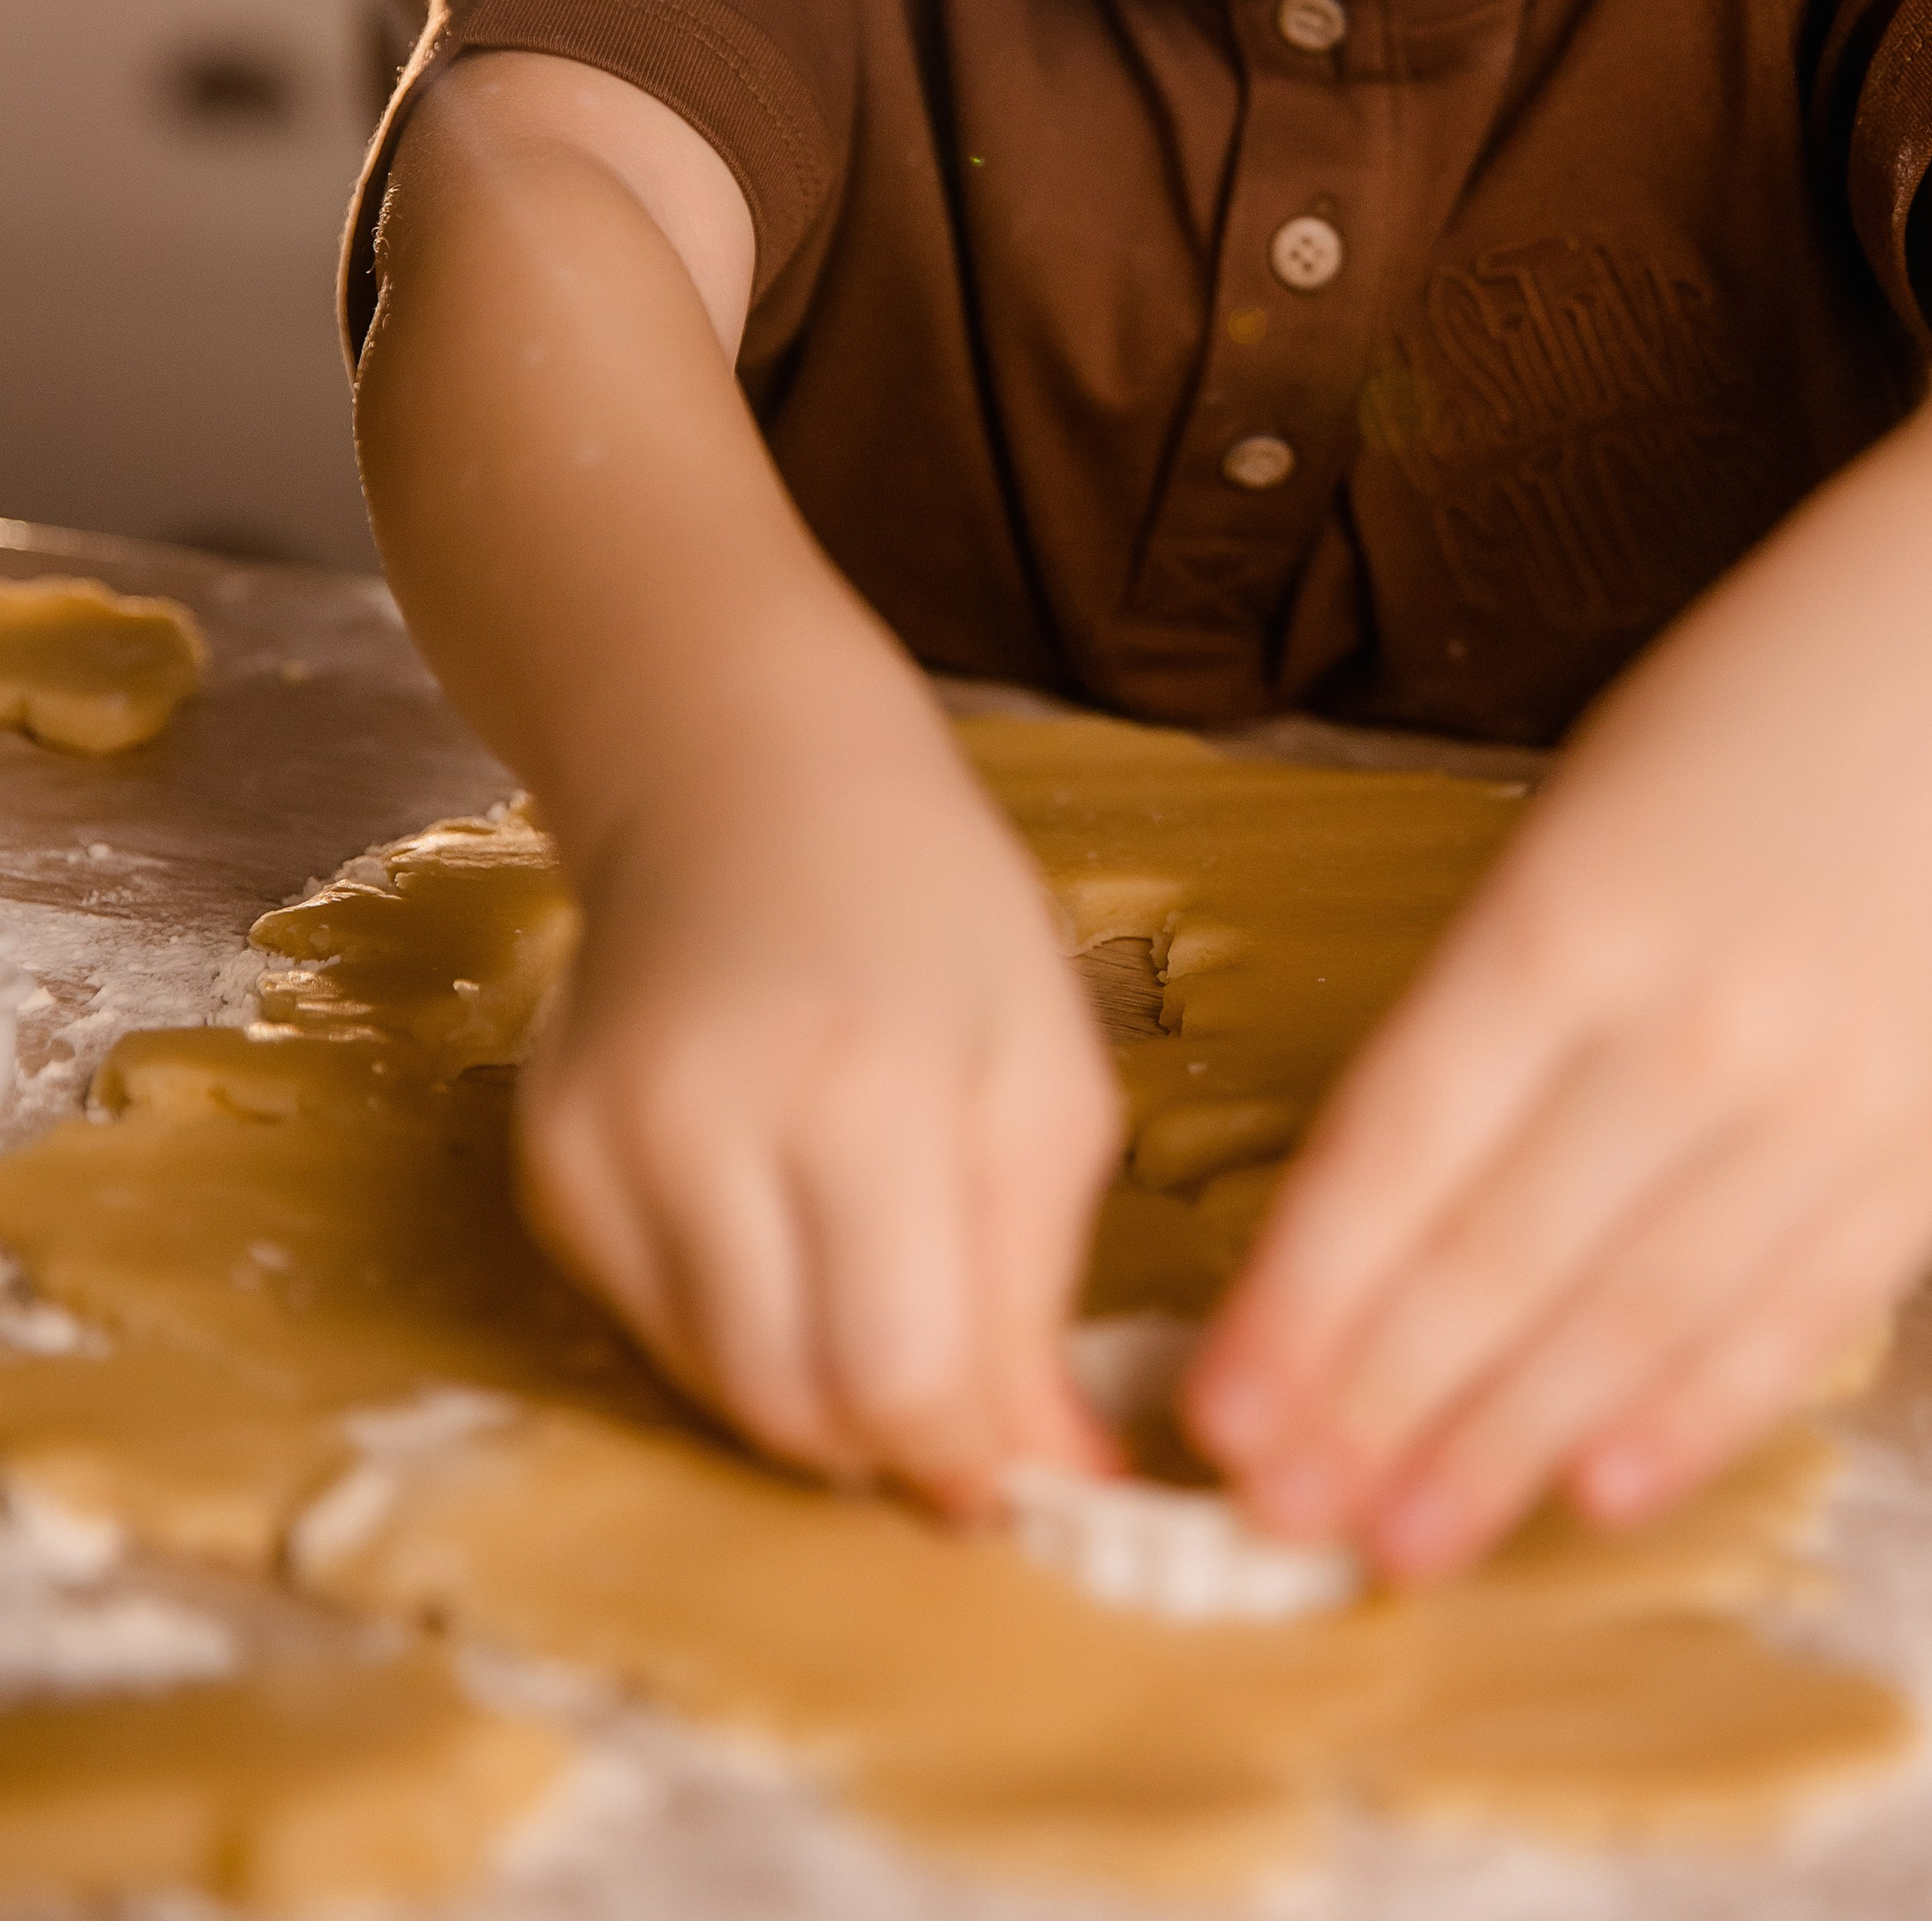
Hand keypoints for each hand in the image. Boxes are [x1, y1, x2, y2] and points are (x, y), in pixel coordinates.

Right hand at [516, 655, 1122, 1514]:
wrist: (741, 778)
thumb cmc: (933, 915)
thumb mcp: (1045, 1076)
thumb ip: (1039, 1290)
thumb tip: (1052, 1485)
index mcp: (865, 1089)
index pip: (899, 1375)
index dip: (960, 1455)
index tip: (1011, 1469)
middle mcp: (707, 1122)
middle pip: (794, 1407)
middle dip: (887, 1438)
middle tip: (950, 1390)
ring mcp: (604, 1144)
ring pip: (715, 1387)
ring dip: (811, 1390)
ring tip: (873, 1280)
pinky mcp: (547, 1161)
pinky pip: (651, 1325)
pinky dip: (733, 1322)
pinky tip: (780, 1220)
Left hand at [1182, 463, 1931, 1580]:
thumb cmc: (1718, 738)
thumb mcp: (1553, 840)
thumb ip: (1478, 1023)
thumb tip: (1363, 1226)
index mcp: (1567, 920)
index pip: (1400, 1149)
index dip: (1306, 1298)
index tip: (1224, 1406)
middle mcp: (1695, 1021)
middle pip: (1503, 1257)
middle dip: (1378, 1404)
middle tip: (1286, 1510)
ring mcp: (1825, 1094)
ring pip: (1634, 1316)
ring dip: (1508, 1444)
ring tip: (1406, 1539)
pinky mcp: (1927, 1144)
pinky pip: (1791, 1317)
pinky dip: (1691, 1416)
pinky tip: (1596, 1486)